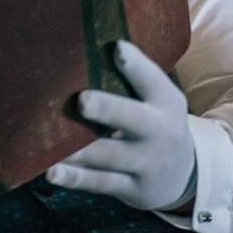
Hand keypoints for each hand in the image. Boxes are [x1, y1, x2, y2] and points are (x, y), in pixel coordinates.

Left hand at [45, 40, 196, 210]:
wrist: (184, 173)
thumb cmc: (155, 121)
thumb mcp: (158, 98)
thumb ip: (133, 77)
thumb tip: (93, 44)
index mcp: (166, 101)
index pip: (153, 80)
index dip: (136, 66)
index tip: (117, 48)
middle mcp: (159, 131)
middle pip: (134, 119)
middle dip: (109, 109)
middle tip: (82, 100)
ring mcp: (146, 163)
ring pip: (110, 156)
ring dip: (80, 150)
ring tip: (49, 144)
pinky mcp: (131, 188)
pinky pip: (100, 182)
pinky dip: (75, 178)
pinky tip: (51, 171)